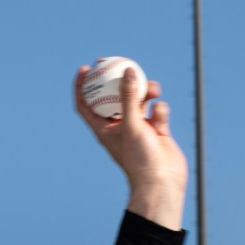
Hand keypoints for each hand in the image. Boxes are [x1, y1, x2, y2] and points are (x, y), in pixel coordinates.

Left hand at [74, 65, 187, 229]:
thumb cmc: (139, 158)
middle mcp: (118, 127)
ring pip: (139, 101)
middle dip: (118, 80)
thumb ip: (129, 97)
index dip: (81, 86)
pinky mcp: (157, 130)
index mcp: (102, 129)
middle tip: (120, 62)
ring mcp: (138, 128)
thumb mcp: (132, 124)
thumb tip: (128, 71)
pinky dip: (160, 109)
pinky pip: (157, 111)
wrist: (162, 181)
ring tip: (154, 89)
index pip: (85, 104)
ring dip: (146, 92)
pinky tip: (161, 114)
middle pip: (114, 98)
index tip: (84, 68)